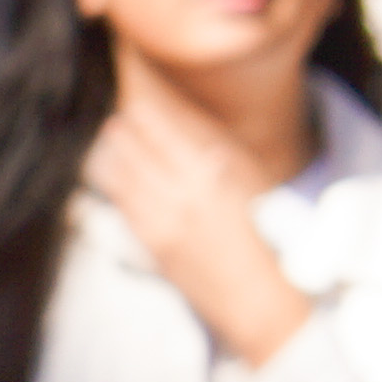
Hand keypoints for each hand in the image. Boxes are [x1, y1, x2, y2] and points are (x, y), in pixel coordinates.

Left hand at [78, 104, 313, 368]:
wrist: (262, 302)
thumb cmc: (270, 234)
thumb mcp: (251, 177)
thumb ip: (211, 144)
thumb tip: (174, 114)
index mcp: (212, 167)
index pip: (152, 119)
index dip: (136, 96)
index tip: (130, 79)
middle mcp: (179, 190)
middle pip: (123, 138)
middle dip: (119, 120)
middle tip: (117, 105)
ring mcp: (156, 218)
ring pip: (110, 167)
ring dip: (110, 147)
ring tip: (113, 135)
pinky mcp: (145, 241)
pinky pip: (116, 197)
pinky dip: (111, 178)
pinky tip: (112, 169)